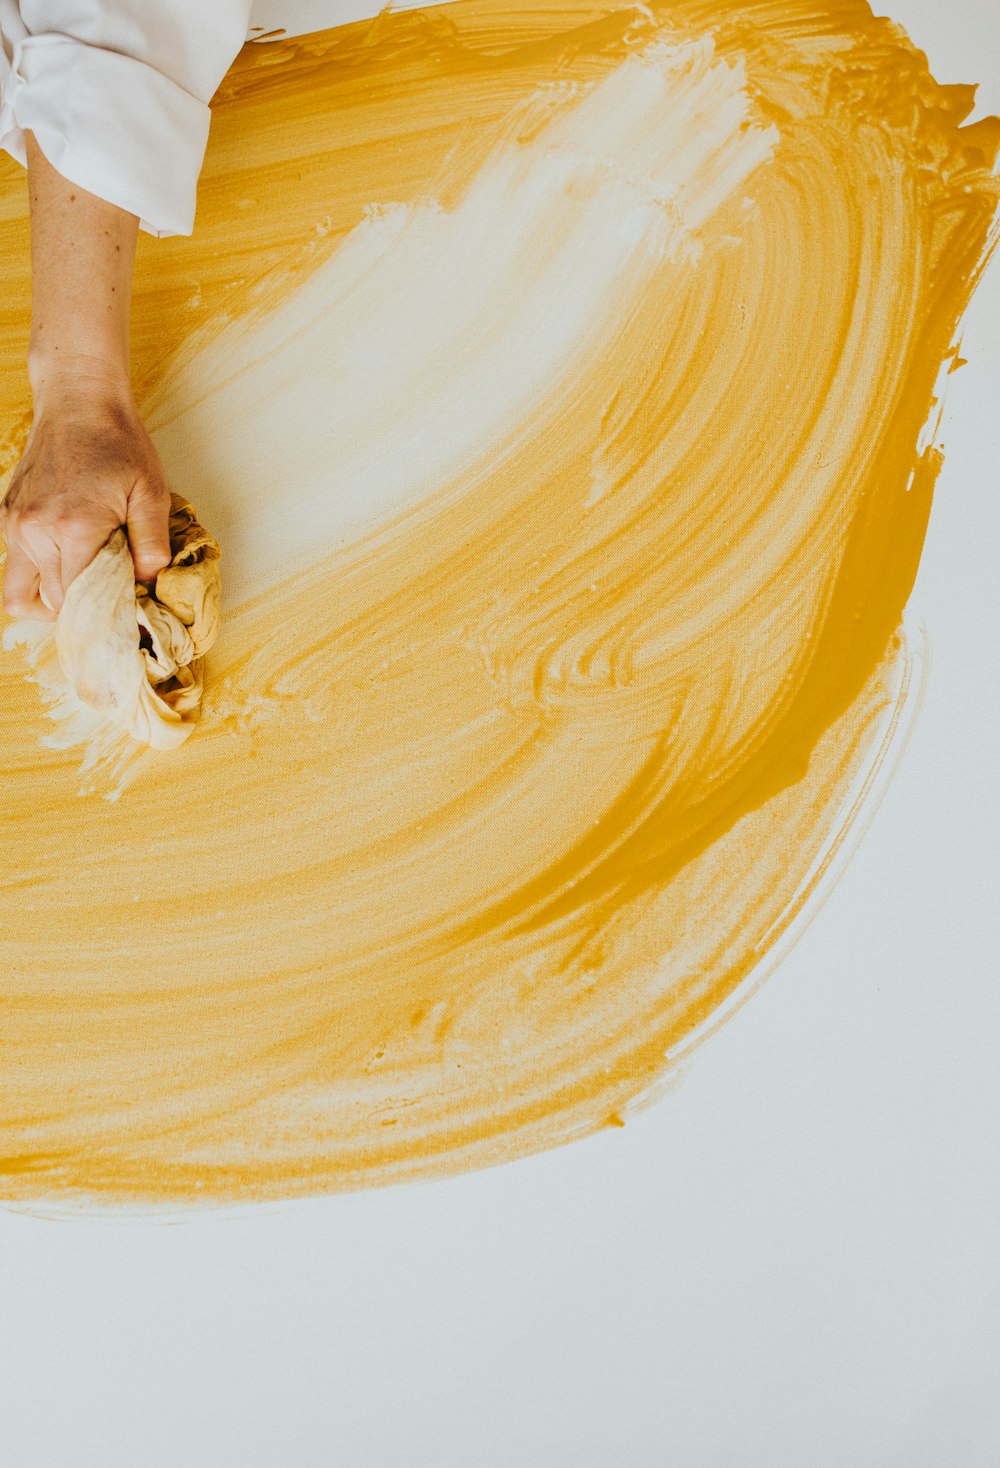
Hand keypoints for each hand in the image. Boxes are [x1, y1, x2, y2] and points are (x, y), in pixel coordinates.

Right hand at [0, 379, 172, 622]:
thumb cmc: (118, 444)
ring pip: (23, 594)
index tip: (126, 613)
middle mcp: (35, 531)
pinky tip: (69, 563)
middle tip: (113, 599)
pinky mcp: (8, 519)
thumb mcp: (151, 493)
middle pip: (53, 603)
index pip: (80, 600)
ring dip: (55, 600)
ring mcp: (15, 526)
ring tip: (86, 589)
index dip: (104, 614)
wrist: (78, 402)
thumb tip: (149, 585)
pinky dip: (41, 577)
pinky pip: (16, 568)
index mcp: (74, 528)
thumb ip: (152, 544)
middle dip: (84, 609)